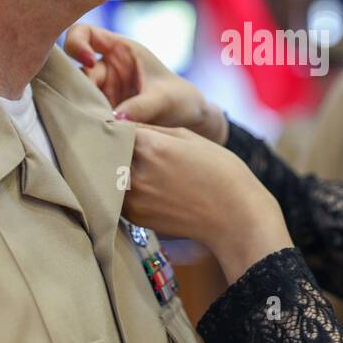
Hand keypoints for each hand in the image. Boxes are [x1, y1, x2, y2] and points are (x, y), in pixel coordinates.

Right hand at [64, 24, 227, 142]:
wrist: (189, 121)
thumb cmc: (180, 100)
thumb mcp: (163, 100)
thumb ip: (139, 107)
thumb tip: (113, 121)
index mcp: (121, 50)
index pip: (84, 33)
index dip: (77, 43)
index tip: (87, 61)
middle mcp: (106, 67)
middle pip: (75, 69)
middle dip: (78, 87)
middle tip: (90, 106)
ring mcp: (102, 89)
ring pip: (76, 93)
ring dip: (81, 107)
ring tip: (93, 124)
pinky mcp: (102, 110)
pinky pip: (85, 112)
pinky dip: (86, 121)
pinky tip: (94, 133)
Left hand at [125, 123, 292, 281]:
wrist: (235, 217)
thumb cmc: (220, 172)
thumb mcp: (189, 138)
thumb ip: (152, 129)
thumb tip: (122, 124)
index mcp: (151, 146)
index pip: (115, 129)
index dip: (117, 127)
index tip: (119, 127)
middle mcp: (137, 173)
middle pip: (107, 153)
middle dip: (111, 148)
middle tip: (120, 146)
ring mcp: (134, 199)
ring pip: (109, 176)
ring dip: (114, 170)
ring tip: (136, 167)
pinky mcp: (135, 218)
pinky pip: (119, 196)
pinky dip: (123, 189)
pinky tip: (143, 186)